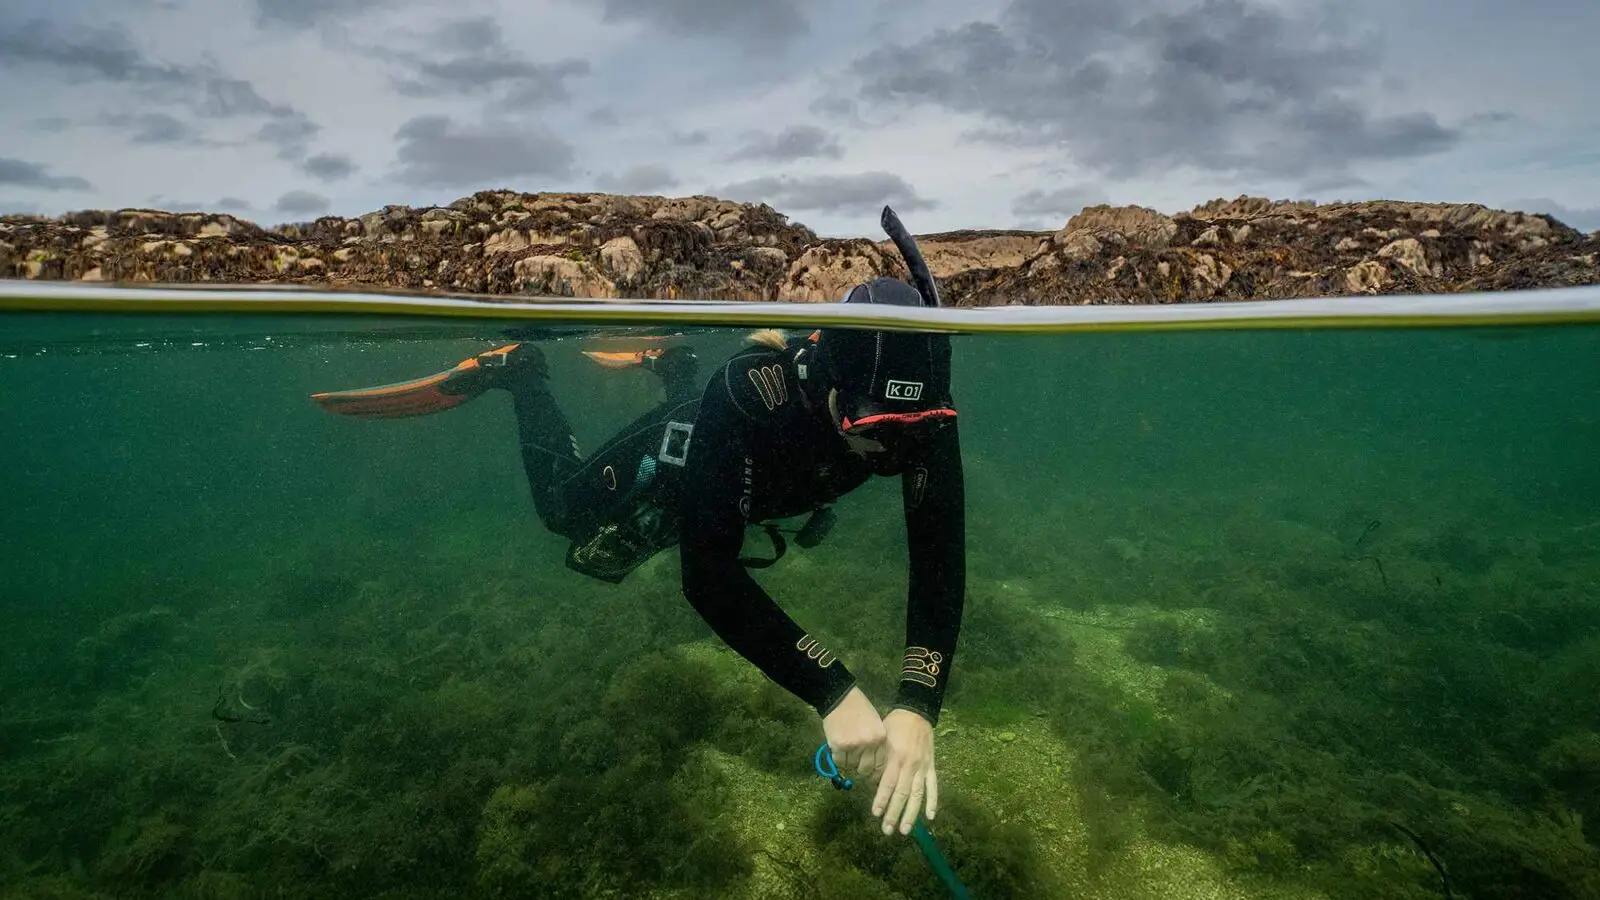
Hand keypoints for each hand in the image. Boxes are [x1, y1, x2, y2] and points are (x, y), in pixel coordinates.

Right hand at [821, 686, 886, 781]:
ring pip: (851, 766)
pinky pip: (839, 762)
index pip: (880, 765)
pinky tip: (839, 748)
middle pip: (866, 769)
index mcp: (880, 737)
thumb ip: (876, 743)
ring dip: (848, 762)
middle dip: (860, 768)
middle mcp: (869, 743)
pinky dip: (838, 758)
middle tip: (856, 761)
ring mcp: (853, 745)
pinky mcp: (838, 745)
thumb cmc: (859, 709)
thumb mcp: (875, 724)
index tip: (869, 770)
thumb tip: (874, 765)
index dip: (874, 770)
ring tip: (846, 750)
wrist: (840, 697)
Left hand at [872, 709, 938, 835]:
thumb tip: (872, 782)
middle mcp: (911, 764)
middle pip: (902, 793)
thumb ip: (879, 761)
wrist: (916, 712)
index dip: (882, 799)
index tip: (876, 814)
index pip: (888, 783)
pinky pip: (933, 786)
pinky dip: (933, 802)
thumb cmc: (894, 725)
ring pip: (917, 794)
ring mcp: (923, 766)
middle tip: (887, 830)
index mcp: (896, 757)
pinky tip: (929, 817)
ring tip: (905, 830)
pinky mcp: (932, 766)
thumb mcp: (881, 739)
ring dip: (911, 814)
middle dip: (894, 813)